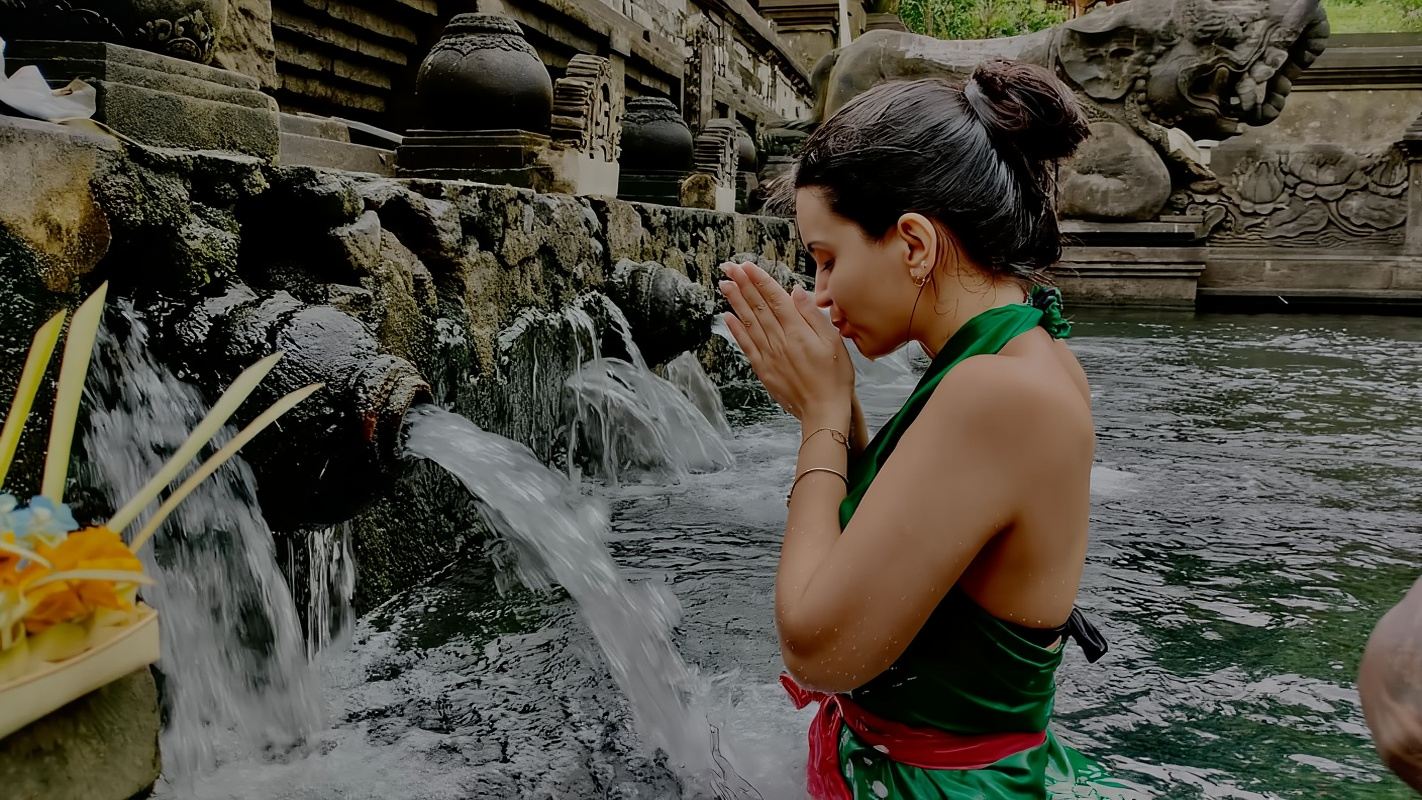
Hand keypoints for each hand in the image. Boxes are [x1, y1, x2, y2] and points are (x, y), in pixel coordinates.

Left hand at [717, 261, 852, 425]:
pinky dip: (735, 330)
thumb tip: (795, 291)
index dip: (760, 280)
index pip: (774, 298)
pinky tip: (727, 317)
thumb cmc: (834, 377)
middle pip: (758, 306)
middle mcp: (779, 341)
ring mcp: (768, 355)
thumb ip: (812, 315)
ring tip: (724, 283)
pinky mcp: (763, 369)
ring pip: (748, 322)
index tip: (747, 265)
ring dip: (735, 301)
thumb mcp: (833, 341)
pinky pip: (745, 345)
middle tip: (729, 267)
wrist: (823, 411)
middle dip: (742, 284)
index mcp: (798, 331)